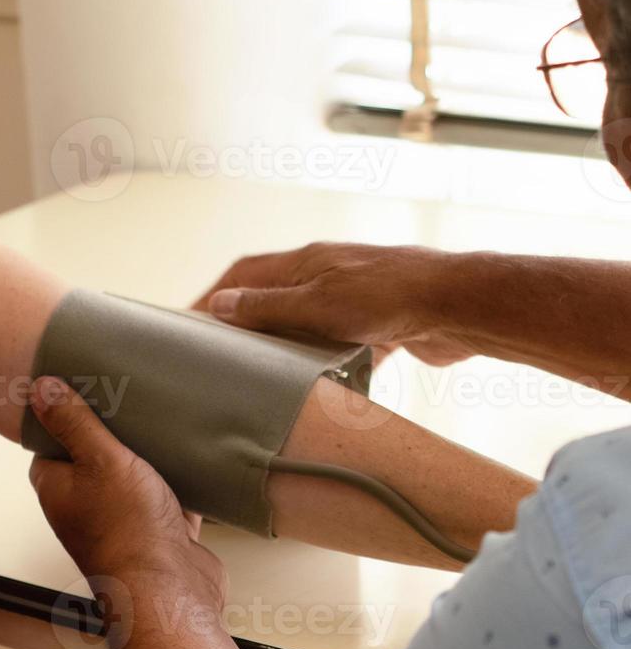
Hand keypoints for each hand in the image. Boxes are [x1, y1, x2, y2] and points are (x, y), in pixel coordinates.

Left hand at [27, 376, 226, 619]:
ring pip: (133, 477)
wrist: (172, 590)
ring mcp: (123, 521)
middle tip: (128, 399)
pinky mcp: (160, 532)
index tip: (82, 388)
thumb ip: (73, 422)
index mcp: (57, 488)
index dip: (64, 416)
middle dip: (112, 433)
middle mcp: (85, 507)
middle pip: (94, 458)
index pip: (50, 443)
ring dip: (147, 457)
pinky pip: (168, 497)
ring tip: (161, 419)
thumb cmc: (127, 529)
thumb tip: (41, 388)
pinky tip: (192, 457)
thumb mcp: (99, 459)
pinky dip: (179, 481)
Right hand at [193, 242, 479, 366]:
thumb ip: (267, 307)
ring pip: (306, 326)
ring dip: (286, 349)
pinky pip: (340, 347)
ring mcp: (353, 300)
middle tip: (220, 356)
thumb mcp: (316, 304)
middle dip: (246, 326)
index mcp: (304, 262)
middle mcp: (325, 276)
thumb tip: (219, 305)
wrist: (462, 306)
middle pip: (272, 299)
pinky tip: (321, 386)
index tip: (187, 323)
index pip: (242, 275)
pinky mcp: (379, 327)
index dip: (213, 298)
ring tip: (263, 377)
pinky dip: (327, 365)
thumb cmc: (389, 296)